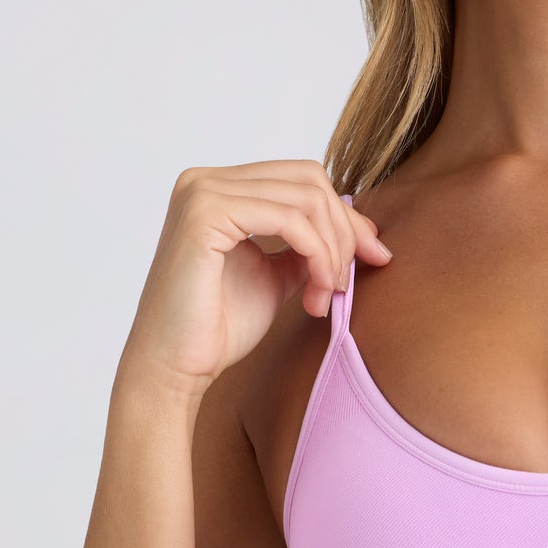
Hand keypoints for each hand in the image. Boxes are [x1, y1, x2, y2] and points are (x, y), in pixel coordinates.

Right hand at [116, 161, 391, 400]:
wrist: (174, 367)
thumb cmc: (217, 328)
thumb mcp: (277, 275)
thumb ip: (306, 244)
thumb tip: (360, 228)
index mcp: (219, 188)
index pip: (303, 179)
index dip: (345, 216)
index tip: (374, 257)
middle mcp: (206, 180)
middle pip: (310, 180)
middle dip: (344, 231)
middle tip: (345, 283)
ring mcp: (203, 192)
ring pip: (306, 198)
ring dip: (331, 250)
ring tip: (324, 295)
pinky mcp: (206, 214)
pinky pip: (290, 220)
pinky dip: (316, 254)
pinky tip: (314, 294)